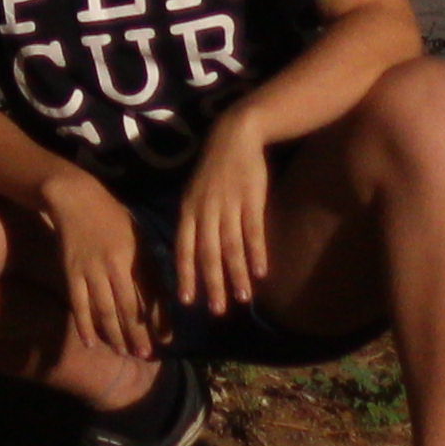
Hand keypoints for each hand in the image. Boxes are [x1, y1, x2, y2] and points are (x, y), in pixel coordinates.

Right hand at [39, 166, 156, 370]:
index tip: (166, 340)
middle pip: (129, 307)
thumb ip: (148, 264)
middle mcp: (116, 265)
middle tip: (145, 355)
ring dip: (116, 335)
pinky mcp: (71, 273)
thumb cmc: (112, 217)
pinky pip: (79, 304)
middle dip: (139, 334)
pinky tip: (92, 342)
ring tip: (124, 352)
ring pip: (105, 310)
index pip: (152, 294)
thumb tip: (161, 295)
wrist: (75, 199)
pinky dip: (85, 324)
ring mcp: (91, 270)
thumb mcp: (138, 236)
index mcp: (136, 255)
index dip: (160, 319)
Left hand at [166, 117, 273, 323]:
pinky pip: (253, 232)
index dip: (186, 274)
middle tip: (216, 311)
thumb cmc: (215, 167)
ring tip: (243, 298)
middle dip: (212, 284)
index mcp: (189, 209)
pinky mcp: (251, 199)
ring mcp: (229, 205)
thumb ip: (195, 220)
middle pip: (207, 254)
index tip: (187, 300)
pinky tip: (261, 272)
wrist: (236, 135)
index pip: (184, 248)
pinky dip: (256, 253)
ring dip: (236, 275)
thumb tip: (192, 251)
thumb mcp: (195, 191)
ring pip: (231, 247)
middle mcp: (206, 210)